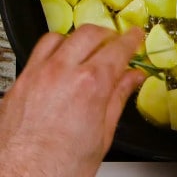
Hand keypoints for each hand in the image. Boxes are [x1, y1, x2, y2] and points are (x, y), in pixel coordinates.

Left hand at [0, 24, 145, 176]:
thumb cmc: (60, 168)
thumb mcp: (103, 134)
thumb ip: (119, 96)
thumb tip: (133, 78)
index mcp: (90, 85)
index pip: (118, 49)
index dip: (131, 39)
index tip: (135, 36)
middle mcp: (63, 72)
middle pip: (91, 33)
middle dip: (108, 35)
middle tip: (115, 44)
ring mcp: (38, 74)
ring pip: (63, 36)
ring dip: (81, 38)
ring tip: (88, 49)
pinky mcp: (21, 81)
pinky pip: (40, 49)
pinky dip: (56, 47)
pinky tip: (62, 59)